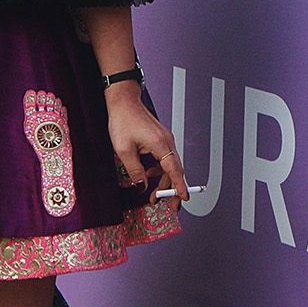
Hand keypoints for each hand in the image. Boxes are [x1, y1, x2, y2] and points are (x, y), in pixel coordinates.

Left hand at [105, 86, 189, 212]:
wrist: (123, 102)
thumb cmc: (124, 119)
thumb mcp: (124, 150)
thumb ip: (134, 170)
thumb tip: (141, 185)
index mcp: (161, 144)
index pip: (174, 170)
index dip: (179, 186)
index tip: (184, 198)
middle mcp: (167, 142)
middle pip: (175, 170)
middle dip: (172, 189)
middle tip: (170, 204)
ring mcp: (164, 140)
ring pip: (169, 166)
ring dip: (163, 181)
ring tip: (154, 194)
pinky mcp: (160, 139)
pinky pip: (164, 159)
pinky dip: (159, 170)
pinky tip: (149, 175)